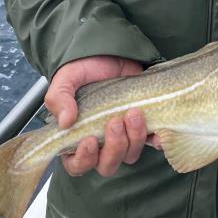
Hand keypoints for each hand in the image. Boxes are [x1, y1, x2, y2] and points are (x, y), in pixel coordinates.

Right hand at [44, 55, 160, 177]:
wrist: (111, 52)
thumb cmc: (85, 68)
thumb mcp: (67, 79)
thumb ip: (60, 98)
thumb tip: (65, 122)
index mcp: (76, 138)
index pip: (77, 164)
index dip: (84, 159)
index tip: (90, 140)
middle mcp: (100, 144)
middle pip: (107, 165)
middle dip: (114, 147)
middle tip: (115, 121)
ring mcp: (124, 137)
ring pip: (130, 155)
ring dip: (134, 138)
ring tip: (133, 113)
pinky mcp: (144, 127)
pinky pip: (152, 143)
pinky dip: (156, 141)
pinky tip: (158, 132)